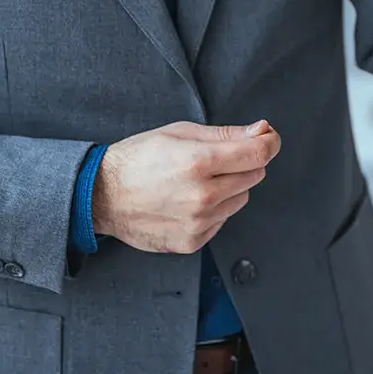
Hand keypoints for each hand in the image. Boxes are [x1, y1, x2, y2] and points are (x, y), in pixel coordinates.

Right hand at [91, 120, 280, 253]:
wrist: (103, 196)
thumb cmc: (138, 159)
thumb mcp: (180, 132)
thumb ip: (227, 134)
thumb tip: (261, 131)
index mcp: (199, 162)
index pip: (258, 154)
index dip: (268, 142)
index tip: (267, 138)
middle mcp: (202, 196)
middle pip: (254, 175)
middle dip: (244, 162)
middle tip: (217, 158)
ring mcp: (198, 223)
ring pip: (241, 199)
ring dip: (230, 187)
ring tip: (197, 180)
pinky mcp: (192, 242)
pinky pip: (223, 220)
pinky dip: (215, 209)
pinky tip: (189, 200)